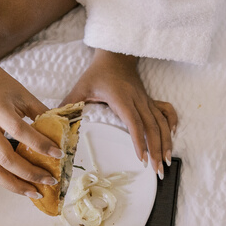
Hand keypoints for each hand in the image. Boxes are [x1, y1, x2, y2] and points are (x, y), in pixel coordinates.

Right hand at [0, 0, 61, 197]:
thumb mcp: (23, 94)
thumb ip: (41, 112)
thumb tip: (62, 131)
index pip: (21, 132)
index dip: (41, 145)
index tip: (59, 154)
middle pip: (6, 159)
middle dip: (30, 173)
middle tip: (50, 180)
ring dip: (15, 185)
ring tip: (35, 193)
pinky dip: (6, 180)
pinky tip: (21, 185)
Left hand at [62, 49, 177, 177]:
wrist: (116, 55)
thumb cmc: (98, 72)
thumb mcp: (81, 87)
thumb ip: (69, 104)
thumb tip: (52, 119)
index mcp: (122, 99)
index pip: (134, 123)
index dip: (139, 141)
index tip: (142, 159)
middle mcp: (138, 101)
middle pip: (152, 128)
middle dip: (157, 150)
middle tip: (157, 170)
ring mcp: (146, 100)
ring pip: (162, 122)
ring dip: (166, 142)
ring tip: (167, 161)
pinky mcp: (150, 100)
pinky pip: (166, 111)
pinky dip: (172, 122)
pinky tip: (173, 134)